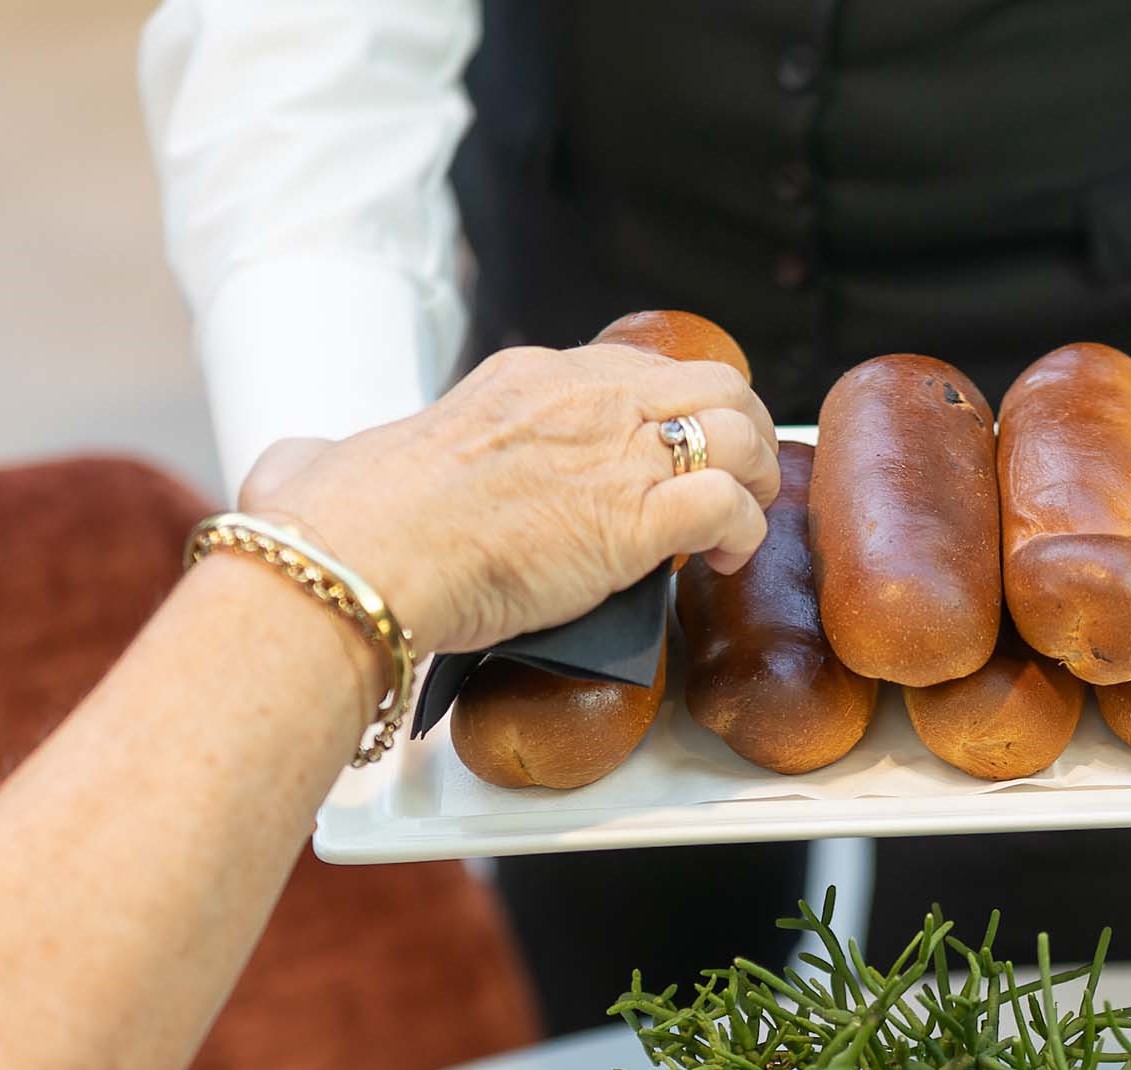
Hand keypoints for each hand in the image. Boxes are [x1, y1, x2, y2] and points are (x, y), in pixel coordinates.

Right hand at [239, 343, 780, 655]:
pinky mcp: (635, 519)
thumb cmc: (337, 523)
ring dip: (756, 477)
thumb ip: (324, 453)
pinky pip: (730, 505)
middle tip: (735, 481)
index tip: (669, 451)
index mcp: (525, 378)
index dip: (671, 410)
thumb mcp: (326, 457)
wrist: (360, 559)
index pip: (636, 371)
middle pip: (713, 383)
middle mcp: (584, 401)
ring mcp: (615, 454)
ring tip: (741, 520)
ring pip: (739, 431)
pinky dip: (742, 531)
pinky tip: (718, 561)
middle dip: (741, 429)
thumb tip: (297, 465)